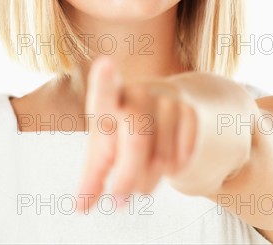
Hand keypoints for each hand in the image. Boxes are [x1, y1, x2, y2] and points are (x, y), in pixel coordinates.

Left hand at [75, 55, 197, 211]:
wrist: (175, 106)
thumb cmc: (127, 129)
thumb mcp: (106, 146)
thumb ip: (92, 174)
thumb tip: (80, 207)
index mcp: (112, 98)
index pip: (106, 89)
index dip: (104, 79)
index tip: (105, 64)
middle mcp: (140, 92)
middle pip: (136, 139)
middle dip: (127, 177)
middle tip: (118, 201)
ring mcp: (168, 100)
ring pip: (161, 157)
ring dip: (148, 181)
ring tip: (141, 181)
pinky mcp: (192, 113)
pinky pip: (181, 157)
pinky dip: (171, 172)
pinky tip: (166, 163)